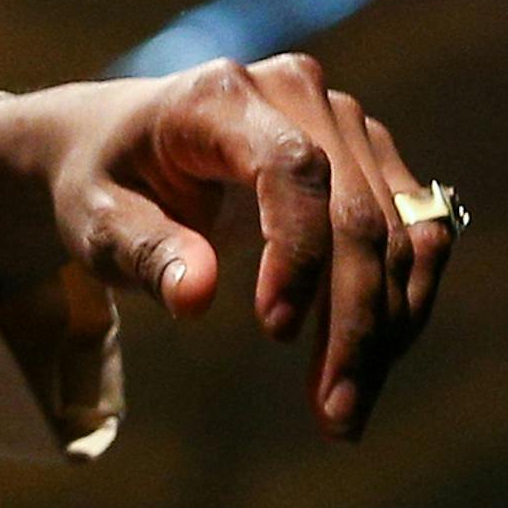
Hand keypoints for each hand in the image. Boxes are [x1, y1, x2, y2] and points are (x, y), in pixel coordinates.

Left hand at [0, 56, 456, 441]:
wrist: (116, 143)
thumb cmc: (103, 181)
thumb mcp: (95, 218)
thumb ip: (143, 251)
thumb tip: (196, 296)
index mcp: (220, 95)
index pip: (290, 168)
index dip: (299, 251)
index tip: (275, 330)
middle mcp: (298, 93)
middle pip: (354, 212)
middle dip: (352, 322)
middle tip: (333, 414)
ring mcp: (343, 122)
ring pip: (395, 233)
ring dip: (383, 330)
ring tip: (344, 412)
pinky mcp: (370, 157)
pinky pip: (412, 233)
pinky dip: (400, 304)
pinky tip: (370, 364)